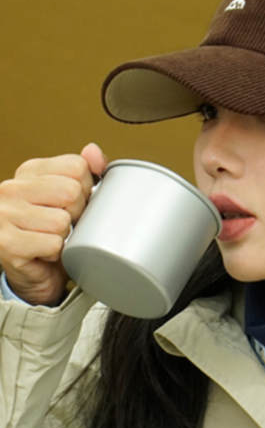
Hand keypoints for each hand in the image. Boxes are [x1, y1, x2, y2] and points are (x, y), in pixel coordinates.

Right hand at [0, 143, 107, 305]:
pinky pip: (53, 244)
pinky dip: (57, 254)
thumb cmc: (54, 234)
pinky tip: (46, 254)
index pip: (76, 167)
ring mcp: (4, 215)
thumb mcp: (70, 198)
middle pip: (71, 192)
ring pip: (62, 220)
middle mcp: (11, 189)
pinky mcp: (6, 243)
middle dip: (78, 215)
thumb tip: (93, 151)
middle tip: (66, 227)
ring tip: (55, 240)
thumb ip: (85, 172)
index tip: (74, 205)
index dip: (86, 190)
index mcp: (29, 171)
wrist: (36, 275)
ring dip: (67, 237)